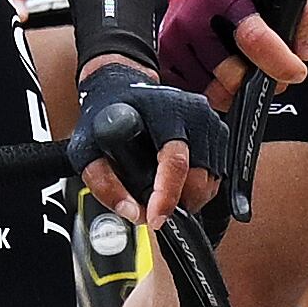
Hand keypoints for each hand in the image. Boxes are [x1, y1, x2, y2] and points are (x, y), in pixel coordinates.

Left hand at [65, 62, 225, 225]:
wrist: (123, 88)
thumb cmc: (108, 114)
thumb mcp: (88, 147)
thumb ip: (104, 183)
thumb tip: (132, 212)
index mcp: (164, 111)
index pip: (175, 161)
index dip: (167, 196)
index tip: (156, 218)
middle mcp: (194, 113)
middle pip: (198, 176)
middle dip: (177, 202)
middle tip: (155, 208)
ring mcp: (210, 121)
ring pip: (210, 180)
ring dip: (189, 197)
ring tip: (163, 193)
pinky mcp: (219, 131)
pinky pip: (216, 175)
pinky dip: (198, 187)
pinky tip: (177, 181)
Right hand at [159, 0, 307, 99]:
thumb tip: (304, 50)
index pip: (253, 37)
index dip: (278, 62)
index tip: (295, 71)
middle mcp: (196, 18)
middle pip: (231, 75)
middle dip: (257, 82)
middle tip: (269, 72)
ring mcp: (177, 39)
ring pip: (213, 90)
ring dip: (236, 90)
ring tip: (246, 69)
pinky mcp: (166, 56)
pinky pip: (195, 92)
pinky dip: (214, 90)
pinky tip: (223, 71)